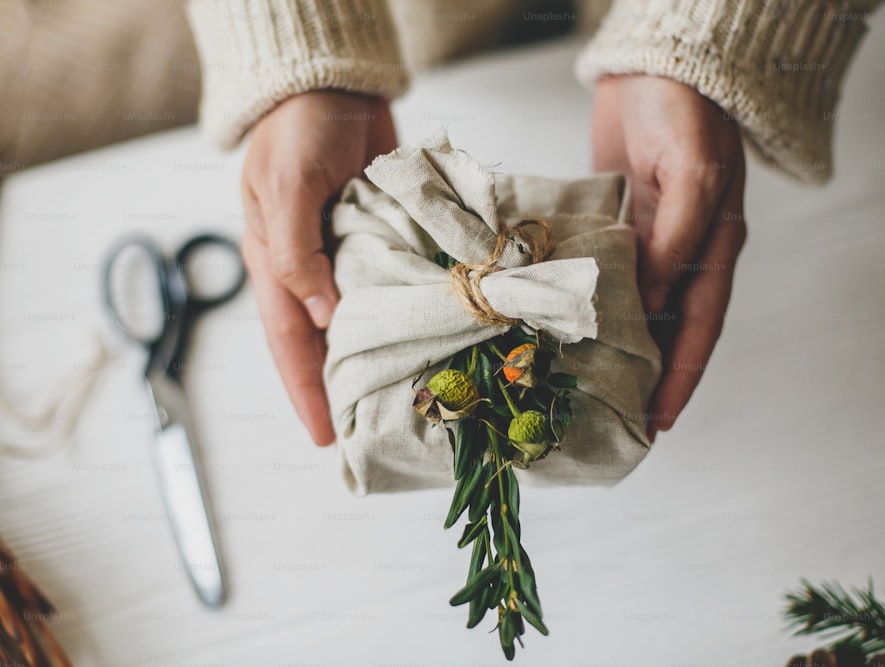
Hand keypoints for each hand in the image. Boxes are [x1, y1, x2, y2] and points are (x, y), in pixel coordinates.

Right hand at [241, 90, 396, 444]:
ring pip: (364, 318)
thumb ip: (297, 253)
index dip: (307, 391)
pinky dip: (408, 311)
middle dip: (344, 387)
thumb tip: (325, 316)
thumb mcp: (286, 188)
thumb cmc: (298, 130)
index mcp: (277, 263)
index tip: (326, 437)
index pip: (291, 342)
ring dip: (381, 355)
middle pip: (328, 341)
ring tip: (406, 399)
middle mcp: (313, 268)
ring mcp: (350, 255)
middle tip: (371, 431)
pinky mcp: (385, 238)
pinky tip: (431, 337)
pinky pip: (394, 284)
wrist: (334, 85)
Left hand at [592, 75, 747, 437]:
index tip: (659, 422)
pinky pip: (602, 276)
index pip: (699, 328)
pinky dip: (587, 305)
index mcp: (714, 248)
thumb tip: (650, 304)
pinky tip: (564, 331)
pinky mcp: (614, 225)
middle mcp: (682, 253)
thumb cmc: (685, 112)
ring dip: (615, 348)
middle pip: (667, 329)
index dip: (681, 377)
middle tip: (619, 422)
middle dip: (648, 377)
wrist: (652, 64)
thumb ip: (675, 241)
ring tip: (587, 390)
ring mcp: (647, 241)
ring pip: (633, 309)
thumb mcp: (692, 175)